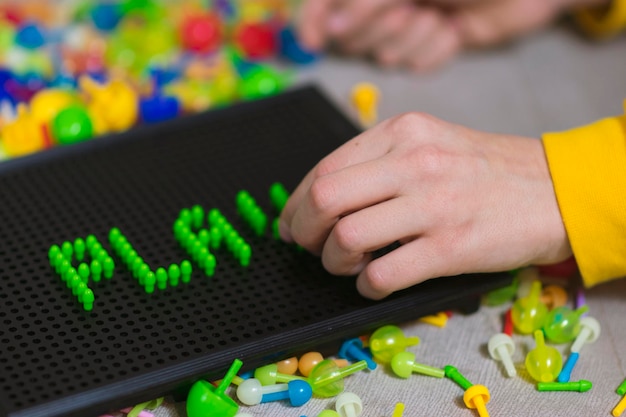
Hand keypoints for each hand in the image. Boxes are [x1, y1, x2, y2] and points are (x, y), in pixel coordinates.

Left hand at [279, 113, 571, 298]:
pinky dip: (367, 285)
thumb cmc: (485, 170)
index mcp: (402, 132)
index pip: (324, 168)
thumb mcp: (429, 143)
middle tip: (309, 246)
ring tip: (348, 264)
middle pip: (325, 198)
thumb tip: (321, 196)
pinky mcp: (452, 246)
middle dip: (303, 231)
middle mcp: (414, 161)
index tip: (292, 224)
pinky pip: (384, 273)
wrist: (553, 191)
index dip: (296, 203)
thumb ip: (378, 161)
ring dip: (334, 260)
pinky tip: (375, 282)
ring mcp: (434, 204)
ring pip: (347, 236)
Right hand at [296, 0, 608, 70]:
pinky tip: (453, 27)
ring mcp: (410, 21)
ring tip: (442, 11)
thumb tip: (330, 26)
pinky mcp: (431, 44)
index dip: (314, 18)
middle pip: (352, 32)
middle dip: (383, 24)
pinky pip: (414, 63)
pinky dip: (435, 48)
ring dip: (416, 35)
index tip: (310, 40)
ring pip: (385, 53)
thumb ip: (367, 1)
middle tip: (413, 6)